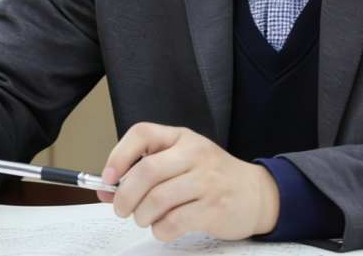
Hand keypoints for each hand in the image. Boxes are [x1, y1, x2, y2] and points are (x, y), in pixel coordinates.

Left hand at [97, 123, 279, 240]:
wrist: (256, 193)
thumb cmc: (213, 177)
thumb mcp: (182, 162)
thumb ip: (145, 172)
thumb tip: (106, 191)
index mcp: (182, 138)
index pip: (143, 133)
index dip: (119, 156)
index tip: (109, 178)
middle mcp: (195, 154)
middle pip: (146, 172)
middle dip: (125, 196)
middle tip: (121, 209)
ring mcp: (206, 180)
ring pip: (157, 200)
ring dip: (141, 215)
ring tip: (145, 218)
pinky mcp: (213, 207)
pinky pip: (173, 222)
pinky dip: (160, 229)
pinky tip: (164, 226)